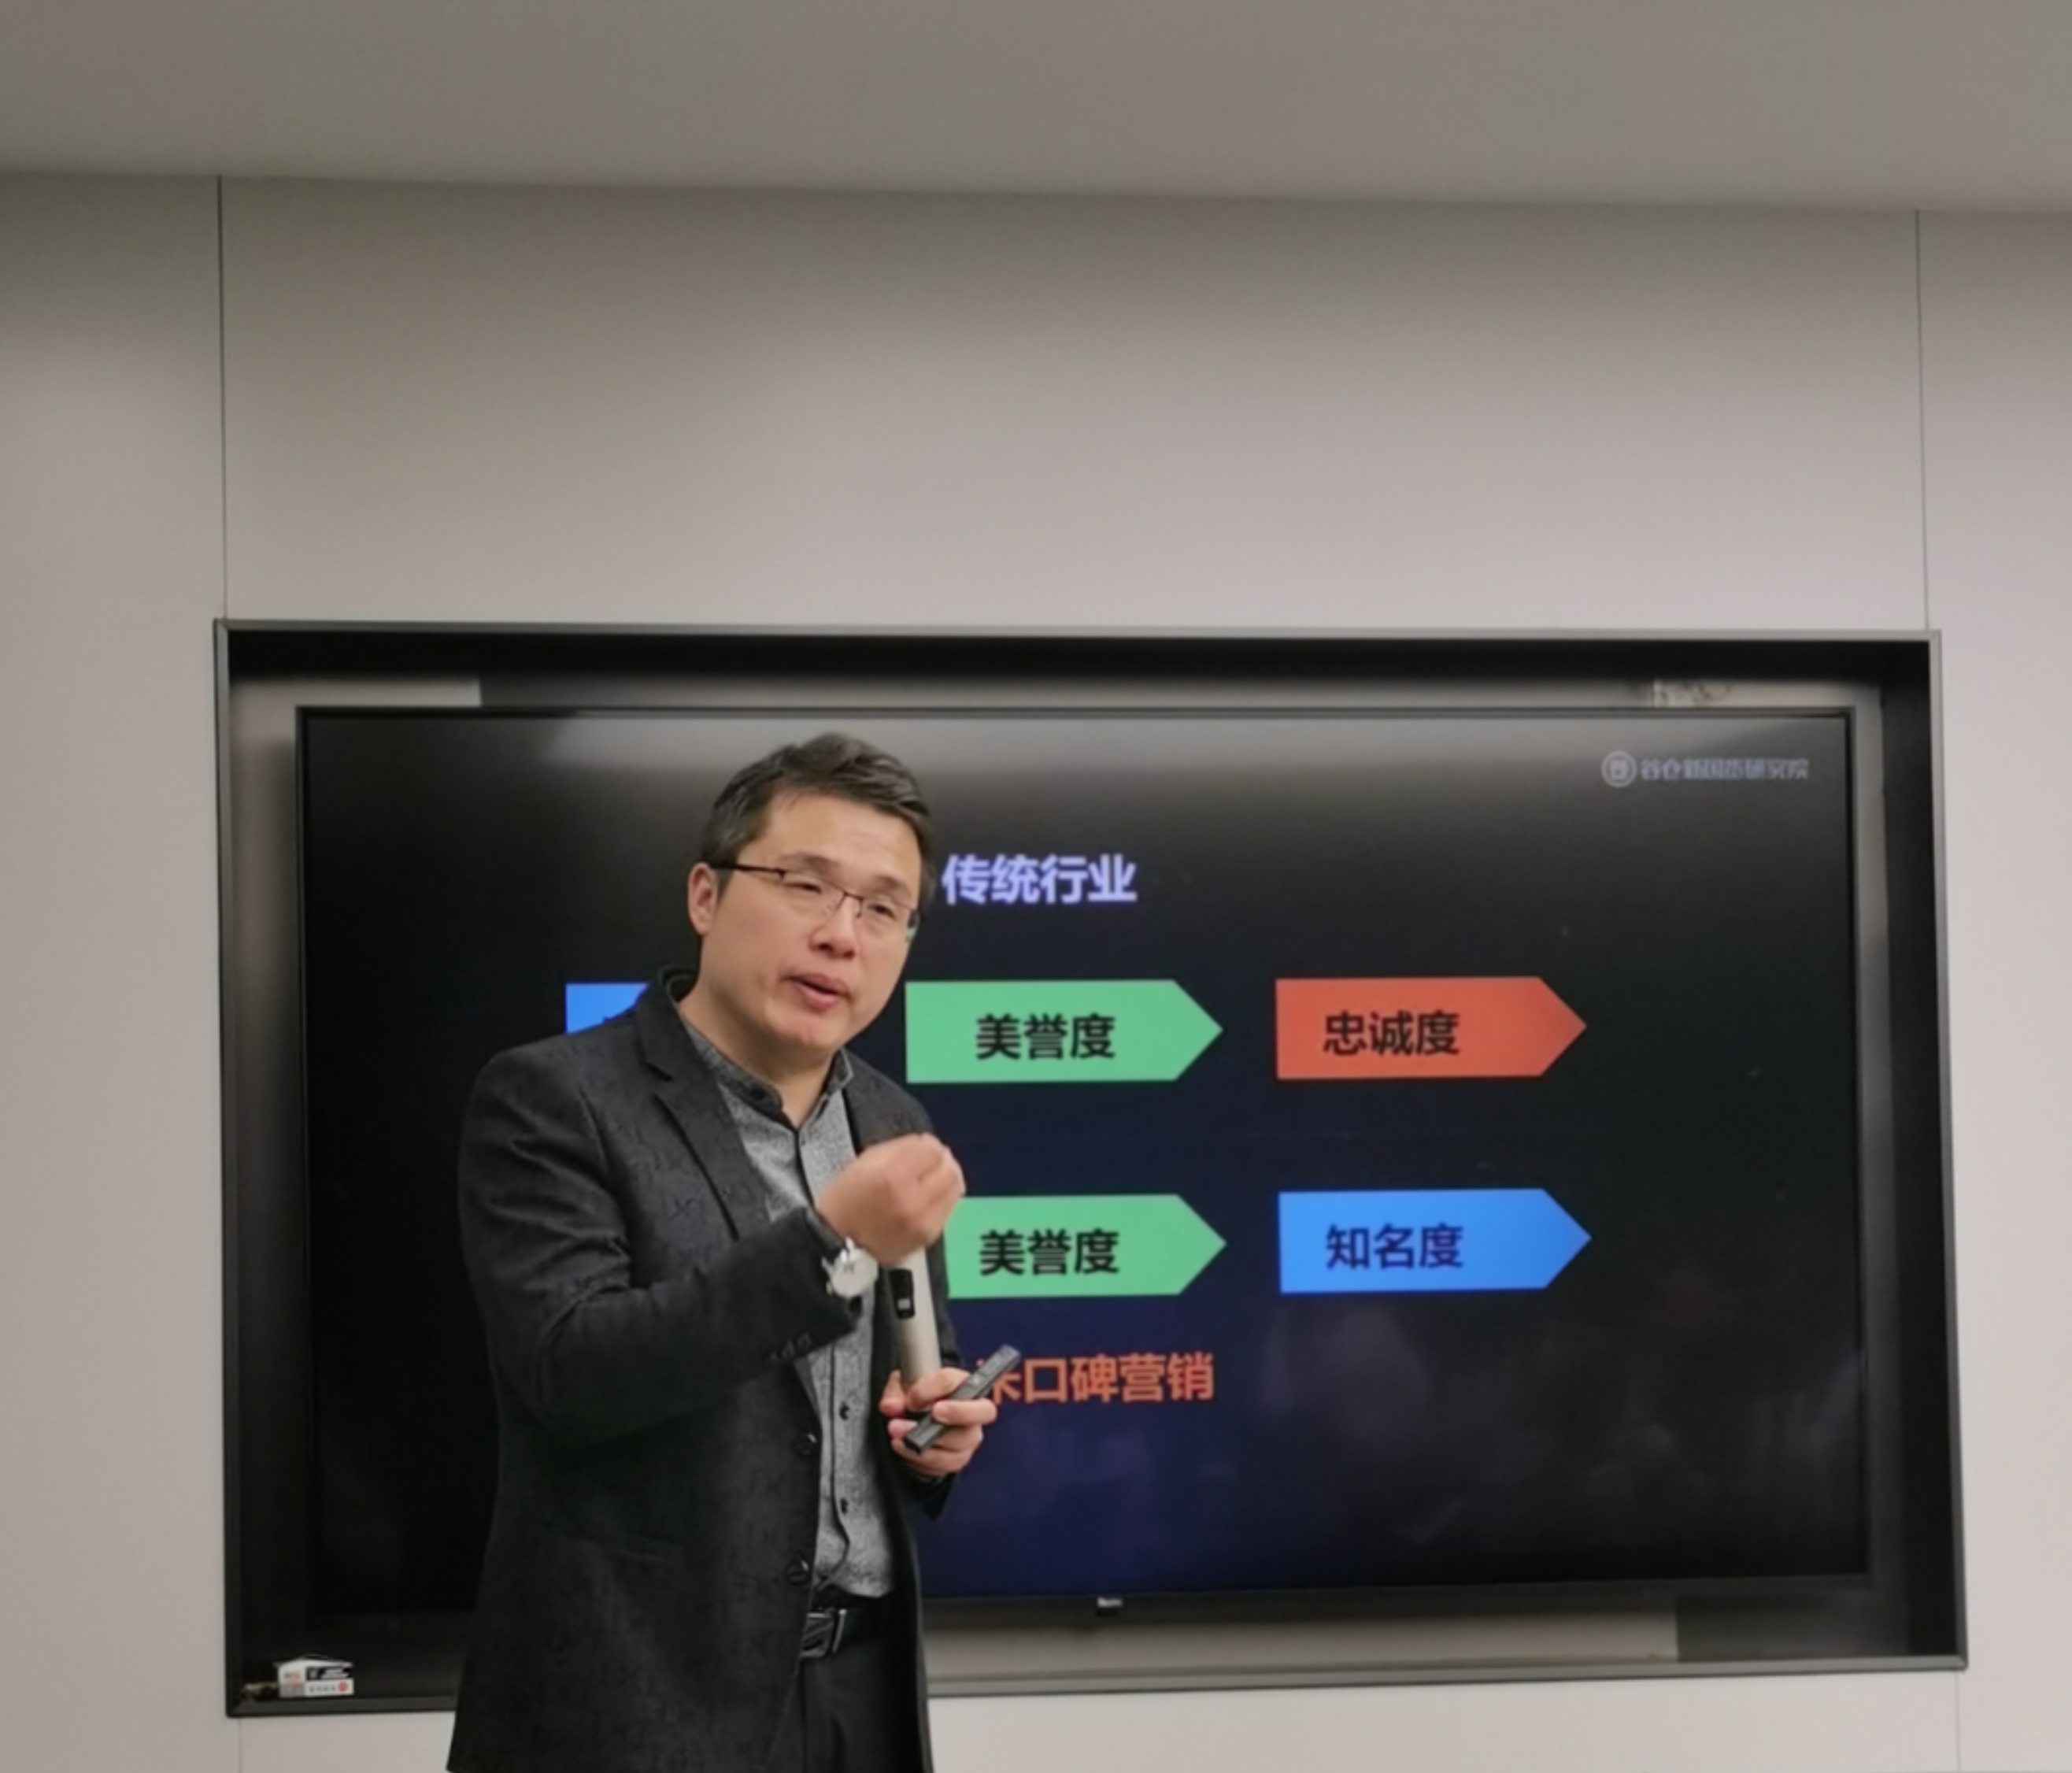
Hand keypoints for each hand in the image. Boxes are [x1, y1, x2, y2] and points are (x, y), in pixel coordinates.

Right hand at [815, 1134, 963, 1263]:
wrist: (838, 1242)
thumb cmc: (847, 1199)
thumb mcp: (866, 1161)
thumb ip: (901, 1148)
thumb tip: (929, 1144)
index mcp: (890, 1177)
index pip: (932, 1150)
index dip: (928, 1144)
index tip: (921, 1147)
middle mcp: (911, 1200)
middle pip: (949, 1168)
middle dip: (941, 1160)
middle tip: (930, 1161)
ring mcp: (922, 1222)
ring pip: (955, 1188)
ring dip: (946, 1177)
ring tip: (932, 1178)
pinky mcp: (928, 1237)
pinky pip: (949, 1209)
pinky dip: (943, 1198)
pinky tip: (930, 1197)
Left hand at [881, 1367, 994, 1478]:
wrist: (919, 1419)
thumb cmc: (918, 1397)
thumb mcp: (902, 1386)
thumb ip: (895, 1392)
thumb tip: (891, 1407)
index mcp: (962, 1382)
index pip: (954, 1381)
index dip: (931, 1389)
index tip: (911, 1399)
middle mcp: (974, 1409)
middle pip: (983, 1411)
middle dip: (958, 1412)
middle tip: (933, 1414)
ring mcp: (969, 1436)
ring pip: (960, 1443)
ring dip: (927, 1443)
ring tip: (900, 1439)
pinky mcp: (959, 1458)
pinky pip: (946, 1464)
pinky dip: (922, 1460)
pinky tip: (906, 1451)